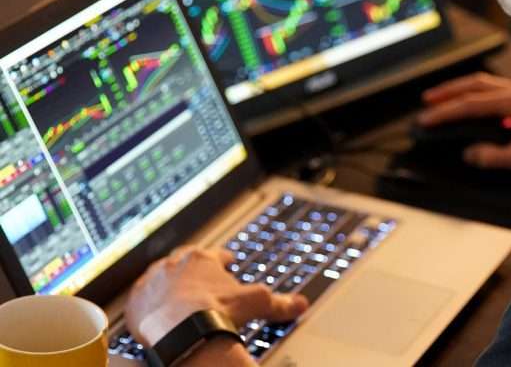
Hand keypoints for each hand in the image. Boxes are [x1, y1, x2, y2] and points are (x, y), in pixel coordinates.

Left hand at [125, 246, 307, 349]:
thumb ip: (279, 302)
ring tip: (173, 298)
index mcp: (202, 258)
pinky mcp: (135, 302)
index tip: (226, 262)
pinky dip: (148, 305)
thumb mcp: (256, 303)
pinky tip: (153, 314)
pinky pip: (140, 299)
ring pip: (160, 278)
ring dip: (167, 286)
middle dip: (193, 271)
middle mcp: (174, 264)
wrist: (182, 330)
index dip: (222, 260)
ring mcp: (152, 281)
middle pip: (185, 263)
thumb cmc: (217, 311)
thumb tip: (301, 303)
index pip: (214, 255)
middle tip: (199, 281)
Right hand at [419, 72, 510, 177]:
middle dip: (449, 91)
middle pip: (476, 84)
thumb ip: (492, 156)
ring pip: (487, 85)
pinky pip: (498, 92)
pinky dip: (480, 96)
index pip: (471, 104)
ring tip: (444, 98)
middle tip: (427, 100)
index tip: (427, 119)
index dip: (446, 112)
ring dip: (463, 90)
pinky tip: (474, 106)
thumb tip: (470, 154)